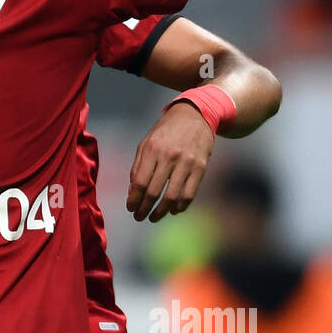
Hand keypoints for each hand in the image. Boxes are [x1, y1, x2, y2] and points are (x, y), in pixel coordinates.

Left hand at [126, 100, 214, 222]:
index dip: (134, 199)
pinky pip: (190, 193)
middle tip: (139, 217)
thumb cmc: (166, 131)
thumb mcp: (146, 142)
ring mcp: (186, 162)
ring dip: (161, 212)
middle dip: (144, 208)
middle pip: (153, 191)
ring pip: (172, 196)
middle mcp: (169, 156)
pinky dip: (181, 206)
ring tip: (154, 217)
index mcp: (152, 149)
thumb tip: (133, 192)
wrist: (195, 115)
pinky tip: (174, 210)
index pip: (140, 182)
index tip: (130, 208)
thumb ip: (138, 166)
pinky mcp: (201, 167)